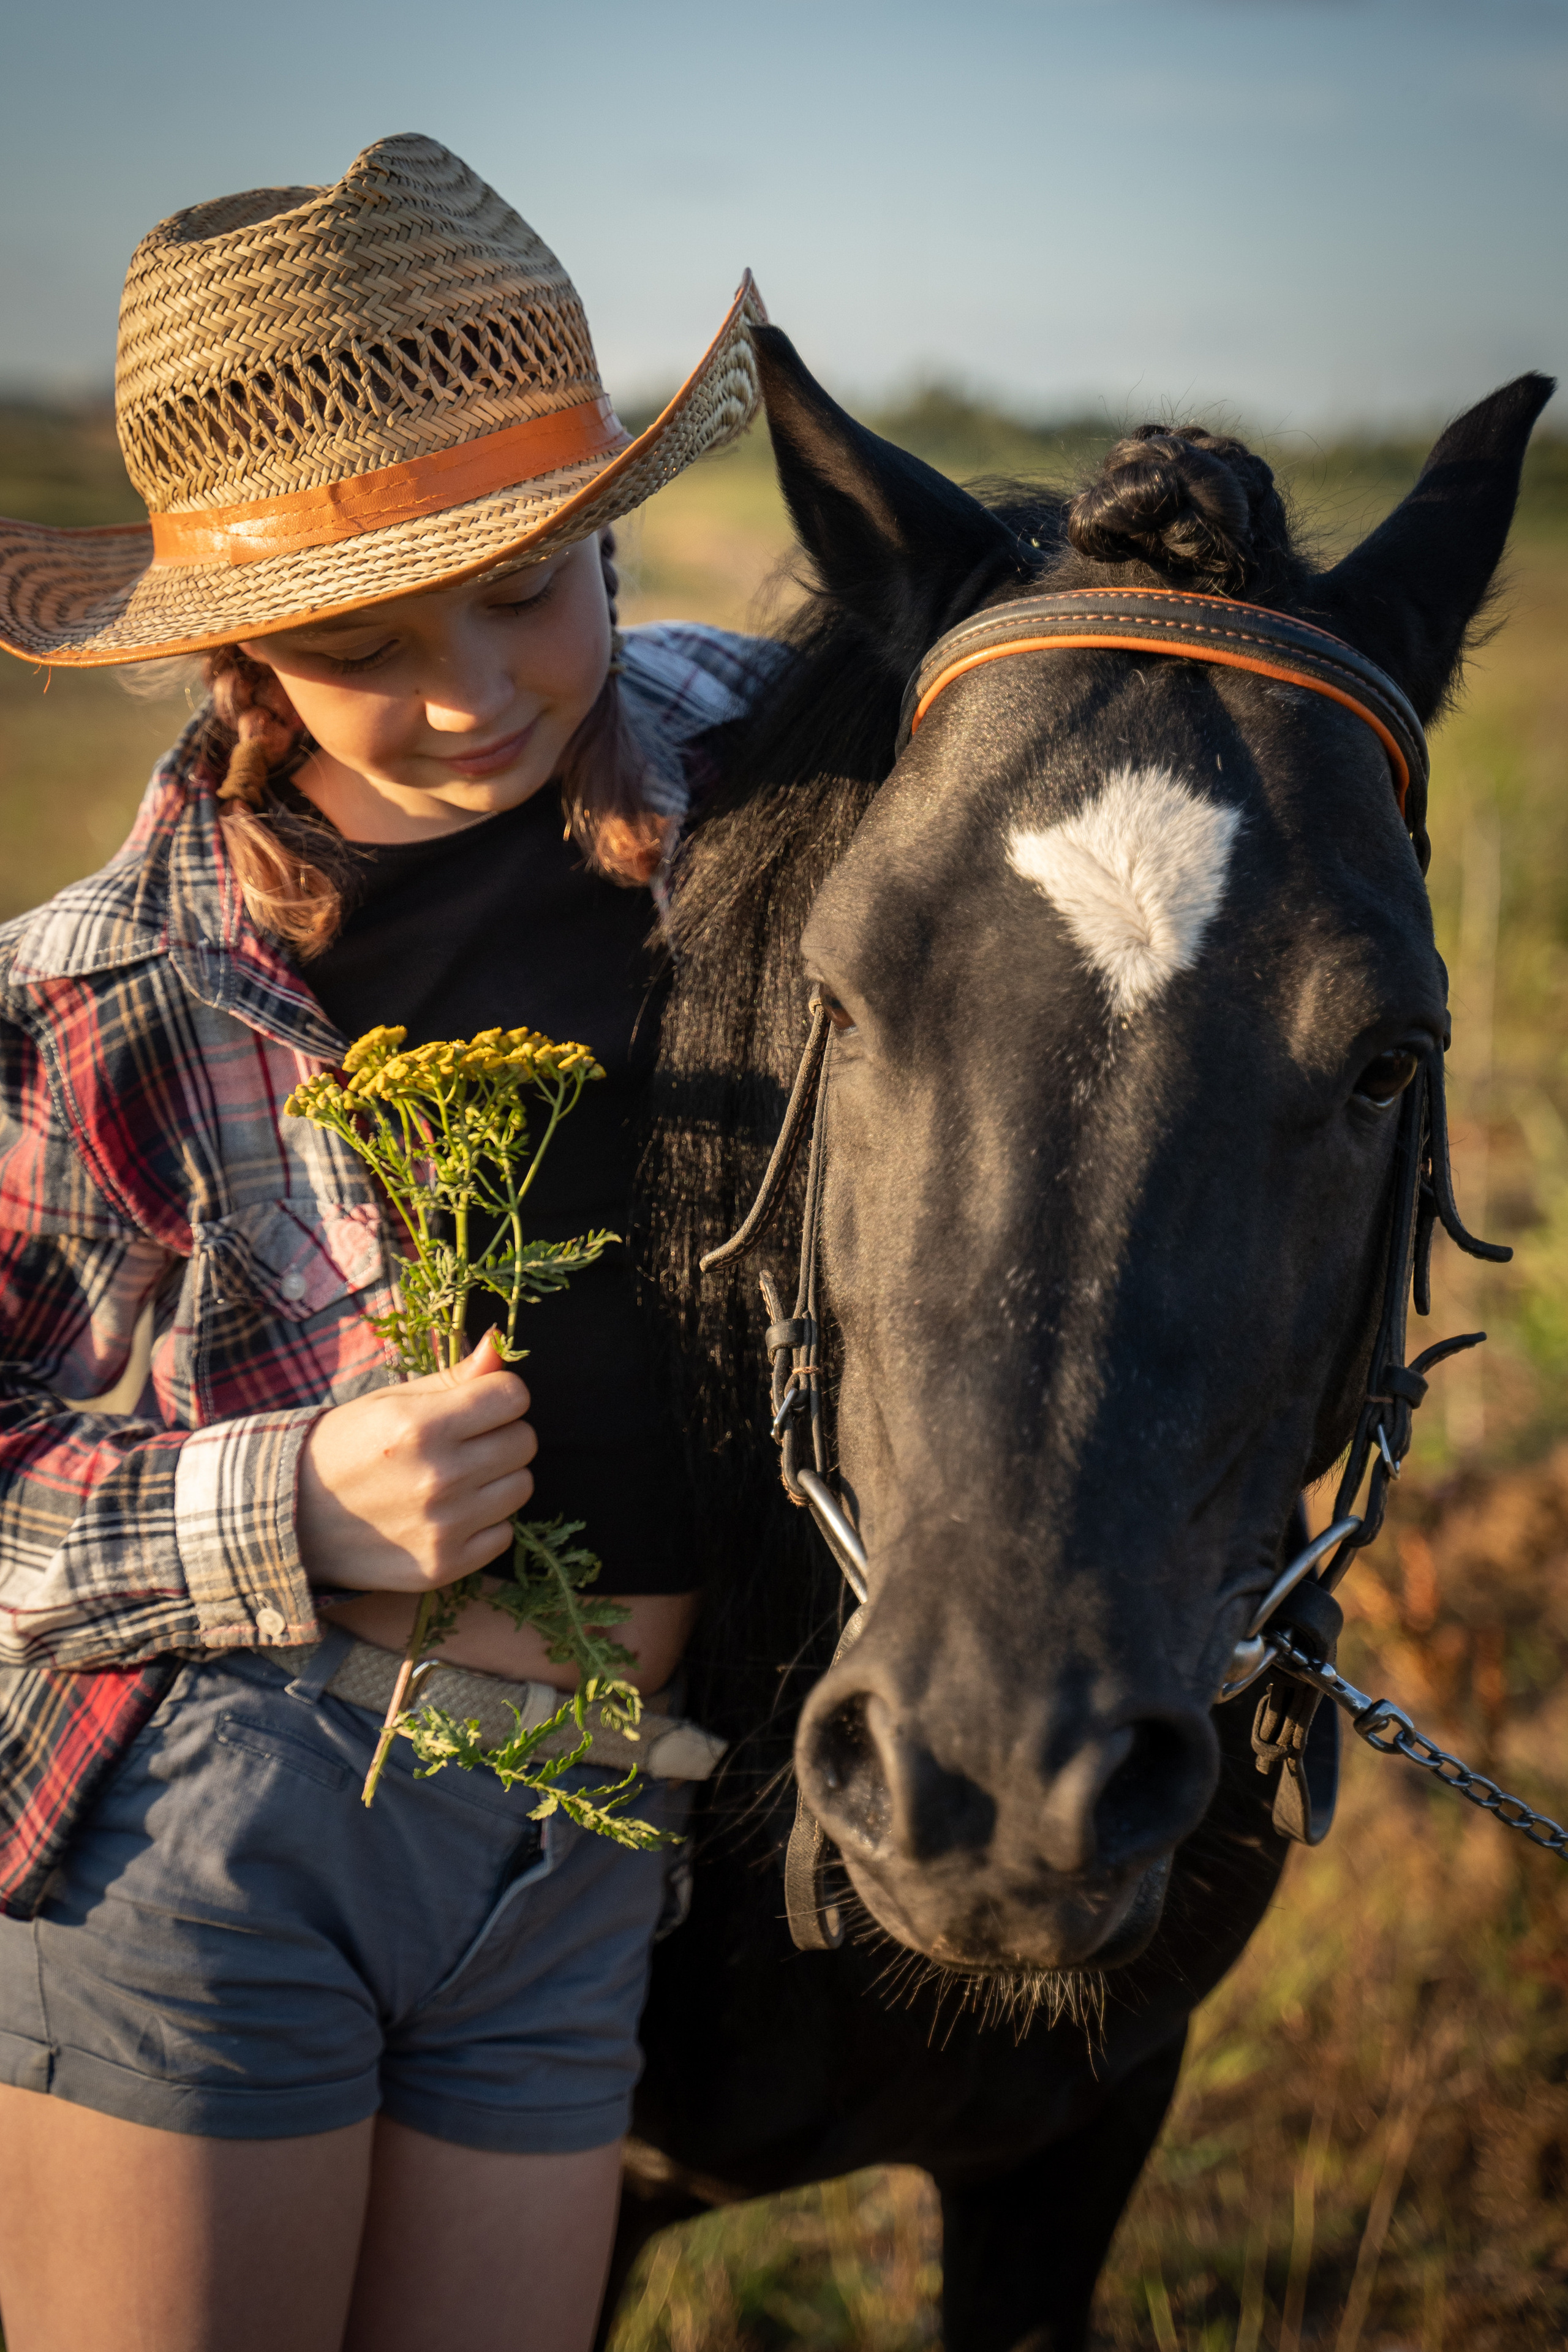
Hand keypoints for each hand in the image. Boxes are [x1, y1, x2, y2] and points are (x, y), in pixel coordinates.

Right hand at [298, 1333, 534, 1592]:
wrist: (294, 1518)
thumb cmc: (347, 1447)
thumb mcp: (390, 1401)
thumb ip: (454, 1377)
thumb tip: (499, 1344)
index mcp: (421, 1426)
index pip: (512, 1395)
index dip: (499, 1394)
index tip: (477, 1404)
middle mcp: (438, 1477)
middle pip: (523, 1441)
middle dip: (500, 1434)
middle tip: (462, 1443)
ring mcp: (444, 1527)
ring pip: (521, 1486)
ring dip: (497, 1479)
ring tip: (455, 1478)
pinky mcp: (445, 1565)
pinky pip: (504, 1533)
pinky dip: (485, 1523)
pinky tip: (448, 1514)